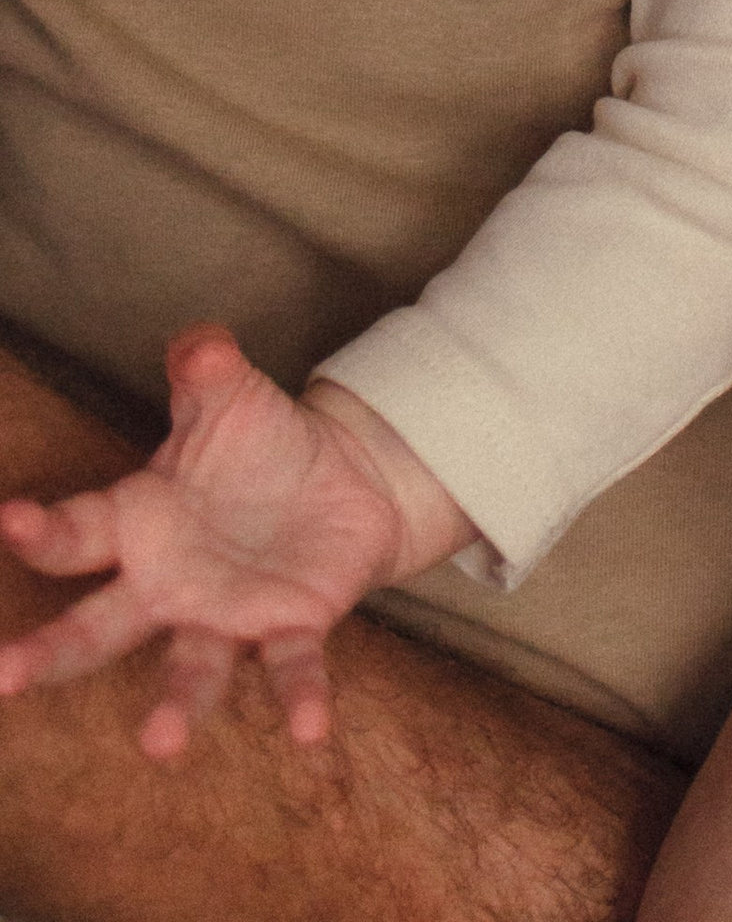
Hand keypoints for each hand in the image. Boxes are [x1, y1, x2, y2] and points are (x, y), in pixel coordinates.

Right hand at [0, 329, 423, 757]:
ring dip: (175, 705)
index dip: (42, 528)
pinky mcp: (289, 628)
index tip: (10, 522)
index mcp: (143, 522)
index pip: (79, 529)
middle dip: (50, 652)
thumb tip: (196, 343)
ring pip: (189, 667)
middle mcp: (169, 583)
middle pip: (98, 625)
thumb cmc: (260, 442)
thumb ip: (207, 368)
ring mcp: (224, 615)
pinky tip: (308, 731)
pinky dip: (298, 698)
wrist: (343, 478)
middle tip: (1, 680)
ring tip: (160, 743)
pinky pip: (290, 667)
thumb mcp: (231, 395)